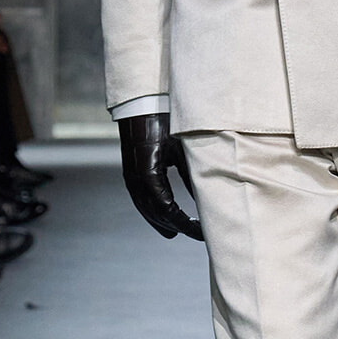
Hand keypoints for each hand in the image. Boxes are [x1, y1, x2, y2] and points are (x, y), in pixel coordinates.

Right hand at [117, 113, 202, 240]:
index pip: (168, 210)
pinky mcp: (130, 172)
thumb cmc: (166, 123)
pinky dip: (151, 210)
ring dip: (161, 221)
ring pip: (145, 209)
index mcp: (150, 175)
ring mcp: (130, 177)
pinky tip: (161, 214)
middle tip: (195, 233)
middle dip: (175, 225)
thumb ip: (193, 175)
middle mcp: (136, 180)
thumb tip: (207, 200)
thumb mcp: (184, 149)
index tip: (201, 231)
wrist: (142, 105)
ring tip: (175, 231)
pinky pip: (140, 199)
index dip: (184, 224)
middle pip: (155, 213)